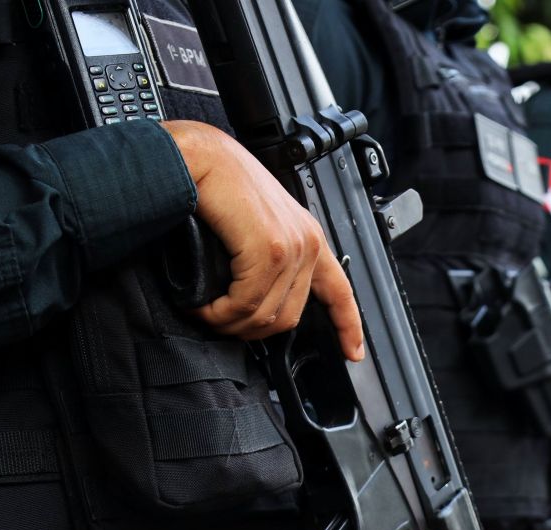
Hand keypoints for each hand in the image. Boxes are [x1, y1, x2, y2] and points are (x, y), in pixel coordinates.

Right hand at [162, 120, 364, 360]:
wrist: (197, 156)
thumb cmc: (216, 185)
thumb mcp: (253, 226)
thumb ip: (265, 259)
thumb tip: (253, 302)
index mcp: (308, 237)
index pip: (340, 291)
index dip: (349, 326)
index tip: (353, 352)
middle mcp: (306, 242)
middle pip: (288, 317)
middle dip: (250, 331)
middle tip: (220, 323)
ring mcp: (291, 246)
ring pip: (264, 315)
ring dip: (228, 322)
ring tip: (205, 312)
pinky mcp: (270, 249)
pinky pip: (245, 303)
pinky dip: (219, 312)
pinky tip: (203, 306)